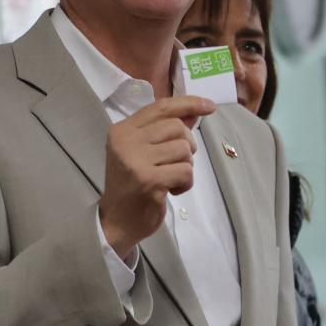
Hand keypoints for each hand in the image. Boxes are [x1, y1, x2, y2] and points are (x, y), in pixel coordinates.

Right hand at [99, 96, 215, 258]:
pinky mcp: (150, 180)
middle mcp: (126, 141)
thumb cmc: (132, 185)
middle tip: (177, 162)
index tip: (209, 106)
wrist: (116, 222)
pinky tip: (171, 190)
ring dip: (186, 165)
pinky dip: (186, 182)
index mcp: (122, 130)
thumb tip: (193, 112)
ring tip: (171, 177)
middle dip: (187, 144)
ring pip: (183, 148)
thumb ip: (164, 131)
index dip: (188, 103)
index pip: (160, 108)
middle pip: (176, 126)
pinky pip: (185, 171)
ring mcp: (136, 160)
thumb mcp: (142, 152)